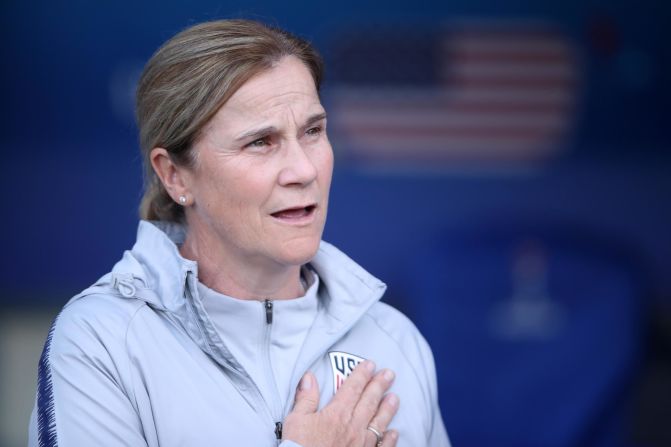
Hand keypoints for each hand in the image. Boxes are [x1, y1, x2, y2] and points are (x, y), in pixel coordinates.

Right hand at [282, 360, 398, 446]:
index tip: (370, 364)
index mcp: (336, 414)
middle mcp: (353, 427)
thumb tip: (309, 377)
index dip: (362, 374)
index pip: (352, 388)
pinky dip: (389, 439)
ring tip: (395, 397)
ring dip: (388, 409)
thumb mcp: (295, 420)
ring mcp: (361, 444)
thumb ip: (305, 398)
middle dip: (379, 385)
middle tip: (390, 374)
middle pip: (369, 401)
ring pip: (378, 422)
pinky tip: (393, 432)